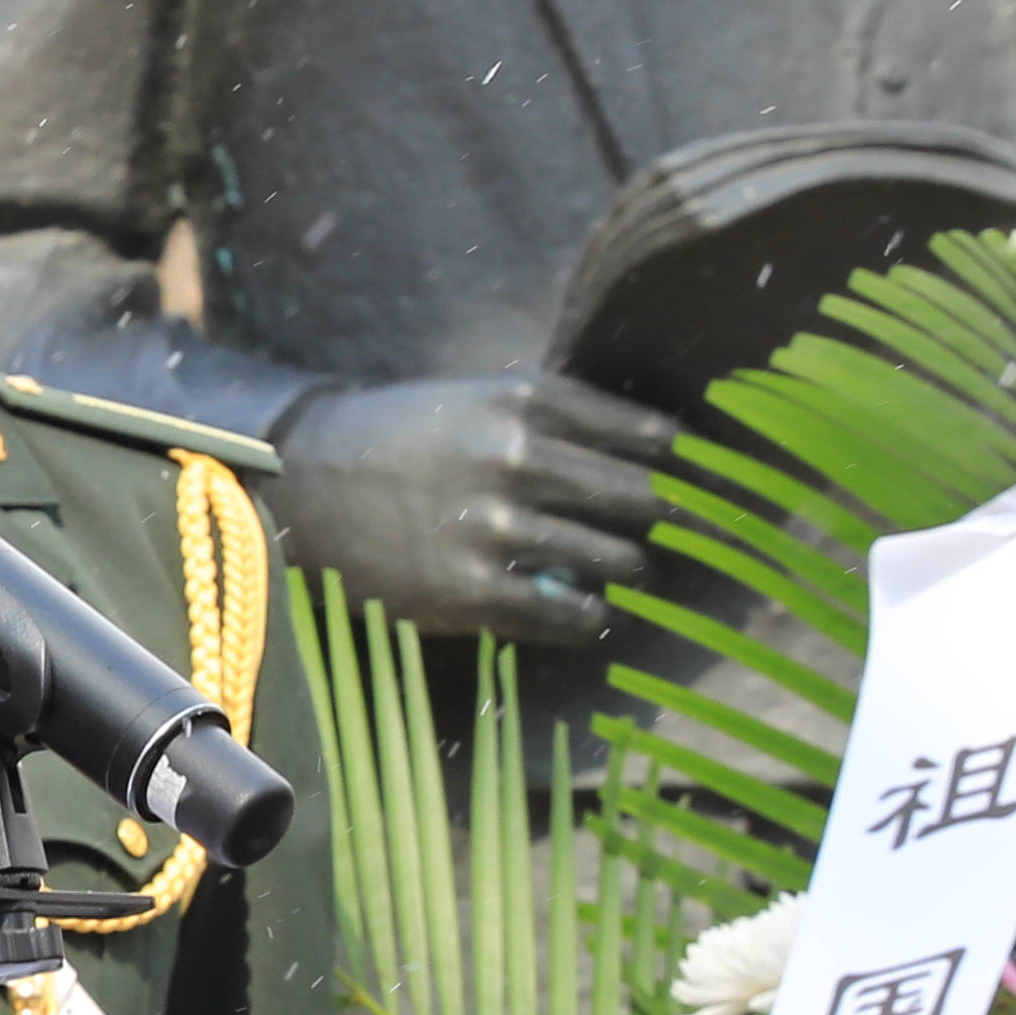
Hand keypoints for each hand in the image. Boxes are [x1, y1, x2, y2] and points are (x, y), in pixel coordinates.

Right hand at [279, 369, 678, 654]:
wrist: (302, 485)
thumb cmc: (400, 437)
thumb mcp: (476, 399)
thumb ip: (556, 417)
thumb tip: (655, 448)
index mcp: (523, 402)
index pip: (647, 437)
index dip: (688, 464)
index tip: (713, 479)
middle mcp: (518, 460)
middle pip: (644, 499)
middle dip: (677, 520)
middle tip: (703, 535)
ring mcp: (497, 530)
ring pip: (615, 559)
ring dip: (631, 570)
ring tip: (629, 571)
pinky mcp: (473, 591)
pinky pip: (570, 614)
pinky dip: (591, 615)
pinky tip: (590, 608)